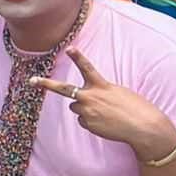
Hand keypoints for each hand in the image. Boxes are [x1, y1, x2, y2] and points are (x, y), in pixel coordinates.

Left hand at [31, 48, 175, 159]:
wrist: (143, 127)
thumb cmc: (135, 107)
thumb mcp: (118, 92)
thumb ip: (99, 92)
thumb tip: (81, 101)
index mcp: (101, 85)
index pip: (87, 68)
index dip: (78, 57)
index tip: (70, 48)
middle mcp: (90, 97)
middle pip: (64, 89)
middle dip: (46, 84)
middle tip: (32, 80)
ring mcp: (87, 111)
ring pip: (76, 107)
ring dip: (85, 109)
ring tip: (105, 114)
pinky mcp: (87, 124)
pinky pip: (84, 120)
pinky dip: (92, 121)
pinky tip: (106, 123)